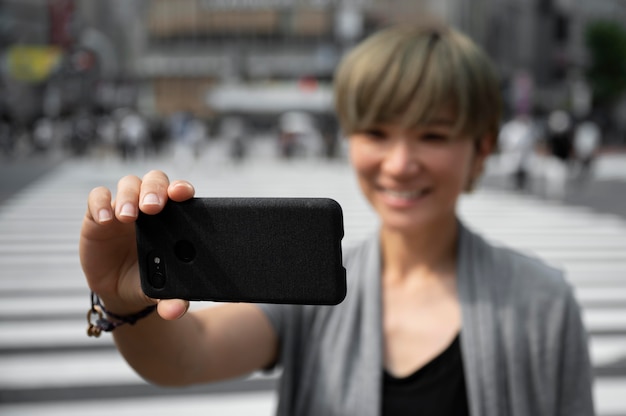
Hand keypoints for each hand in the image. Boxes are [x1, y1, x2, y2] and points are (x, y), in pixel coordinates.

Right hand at [80, 170, 194, 319]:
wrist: (121, 291)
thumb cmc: (149, 281)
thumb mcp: (163, 292)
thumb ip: (173, 300)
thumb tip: (175, 310)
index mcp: (174, 217)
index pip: (180, 193)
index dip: (181, 189)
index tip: (183, 194)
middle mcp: (150, 206)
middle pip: (154, 180)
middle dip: (155, 189)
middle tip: (153, 207)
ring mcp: (124, 208)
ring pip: (128, 184)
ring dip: (128, 196)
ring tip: (128, 216)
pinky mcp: (98, 215)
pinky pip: (97, 198)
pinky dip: (101, 204)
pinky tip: (105, 220)